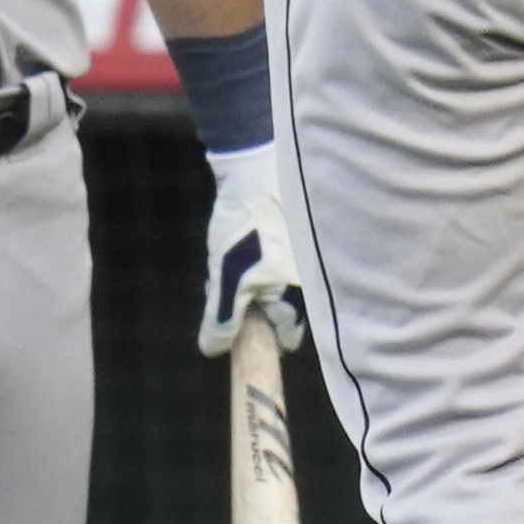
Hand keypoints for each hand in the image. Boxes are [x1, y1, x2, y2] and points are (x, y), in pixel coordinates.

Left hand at [198, 143, 307, 358]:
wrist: (254, 174)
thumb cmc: (244, 229)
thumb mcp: (224, 279)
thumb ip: (221, 320)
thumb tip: (214, 350)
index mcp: (299, 296)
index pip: (286, 338)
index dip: (260, 335)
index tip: (238, 324)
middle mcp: (309, 282)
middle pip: (275, 314)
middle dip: (250, 307)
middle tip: (227, 284)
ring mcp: (303, 262)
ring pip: (270, 290)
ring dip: (249, 285)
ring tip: (230, 261)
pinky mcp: (294, 244)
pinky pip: (272, 268)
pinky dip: (253, 266)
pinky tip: (239, 247)